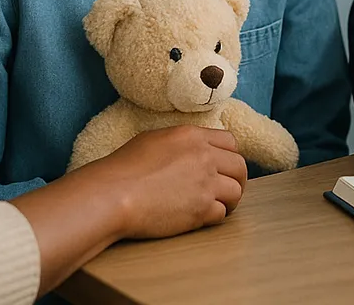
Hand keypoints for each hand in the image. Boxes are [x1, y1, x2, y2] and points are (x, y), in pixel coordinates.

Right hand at [93, 125, 248, 238]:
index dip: (230, 155)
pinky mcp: (200, 210)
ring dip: (229, 200)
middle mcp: (204, 157)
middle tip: (228, 189)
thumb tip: (191, 148)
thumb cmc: (123, 168)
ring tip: (216, 205)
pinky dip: (214, 217)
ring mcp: (205, 184)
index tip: (224, 167)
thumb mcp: (153, 140)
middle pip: (240, 166)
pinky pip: (221, 214)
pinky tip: (201, 217)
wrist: (112, 195)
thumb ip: (180, 142)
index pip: (230, 142)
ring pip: (236, 191)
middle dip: (237, 179)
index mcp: (192, 136)